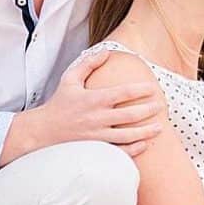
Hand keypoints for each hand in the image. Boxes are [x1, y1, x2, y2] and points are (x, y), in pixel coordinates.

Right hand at [0, 50, 166, 164]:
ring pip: (128, 136)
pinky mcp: (96, 150)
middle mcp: (97, 118)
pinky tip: (144, 144)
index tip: (153, 88)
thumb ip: (88, 64)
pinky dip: (133, 150)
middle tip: (161, 106)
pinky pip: (119, 152)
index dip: (141, 90)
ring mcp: (97, 136)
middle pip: (130, 115)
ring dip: (146, 132)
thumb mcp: (70, 79)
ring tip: (159, 128)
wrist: (42, 132)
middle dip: (149, 110)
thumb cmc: (59, 104)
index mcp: (94, 99)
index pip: (123, 93)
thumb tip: (106, 52)